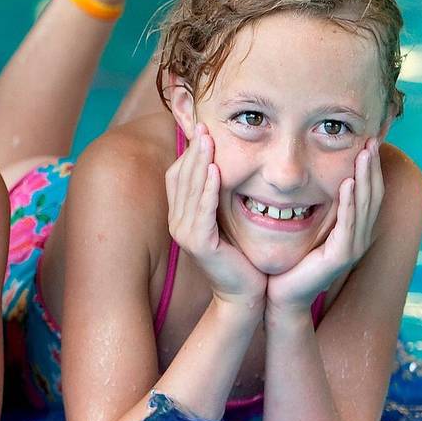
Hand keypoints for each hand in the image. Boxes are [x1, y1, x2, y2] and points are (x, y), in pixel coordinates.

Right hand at [165, 123, 264, 308]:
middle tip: (204, 126)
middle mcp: (177, 222)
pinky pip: (201, 210)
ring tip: (208, 140)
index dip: (189, 151)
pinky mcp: (198, 244)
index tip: (203, 129)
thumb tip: (223, 165)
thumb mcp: (226, 220)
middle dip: (193, 151)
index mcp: (181, 215)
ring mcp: (184, 233)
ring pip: (189, 190)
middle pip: (180, 177)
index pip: (178, 175)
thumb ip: (218, 196)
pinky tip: (215, 170)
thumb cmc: (240, 256)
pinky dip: (207, 189)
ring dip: (199, 162)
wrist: (245, 294)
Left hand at [267, 139, 382, 314]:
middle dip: (371, 167)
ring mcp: (351, 247)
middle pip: (371, 195)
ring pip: (365, 206)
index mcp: (350, 229)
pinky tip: (349, 184)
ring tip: (365, 154)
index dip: (368, 168)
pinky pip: (349, 224)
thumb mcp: (301, 226)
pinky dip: (351, 203)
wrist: (279, 295)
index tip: (366, 141)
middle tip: (371, 140)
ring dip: (365, 178)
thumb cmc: (286, 260)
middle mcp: (357, 236)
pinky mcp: (341, 257)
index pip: (366, 192)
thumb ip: (310, 206)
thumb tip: (302, 179)